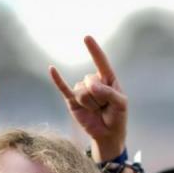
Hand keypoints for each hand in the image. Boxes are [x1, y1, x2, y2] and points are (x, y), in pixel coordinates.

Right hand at [49, 37, 126, 160]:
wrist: (107, 134)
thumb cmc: (117, 117)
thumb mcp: (121, 104)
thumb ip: (109, 92)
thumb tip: (90, 86)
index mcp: (108, 79)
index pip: (101, 62)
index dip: (94, 50)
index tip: (86, 37)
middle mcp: (94, 82)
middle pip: (91, 80)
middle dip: (99, 96)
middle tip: (104, 107)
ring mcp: (82, 91)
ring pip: (81, 90)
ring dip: (90, 103)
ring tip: (96, 111)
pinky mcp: (72, 100)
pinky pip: (64, 88)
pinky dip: (57, 79)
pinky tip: (52, 69)